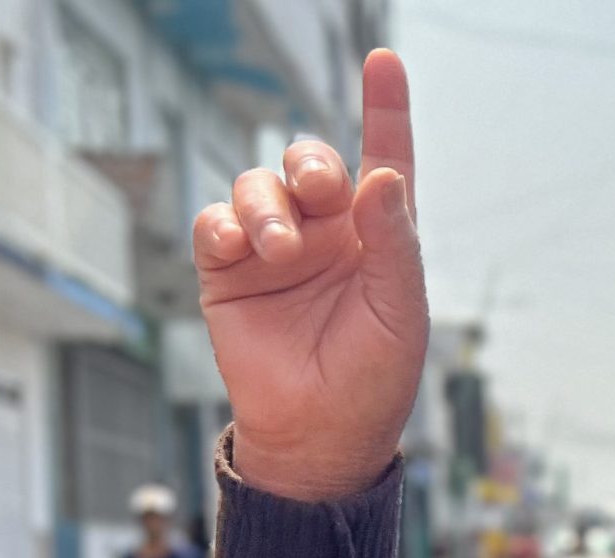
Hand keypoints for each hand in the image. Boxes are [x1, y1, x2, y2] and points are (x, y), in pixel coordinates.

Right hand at [194, 50, 424, 501]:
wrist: (319, 437)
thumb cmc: (373, 381)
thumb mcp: (400, 314)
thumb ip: (395, 244)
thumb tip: (383, 175)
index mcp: (378, 238)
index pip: (385, 162)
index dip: (386, 111)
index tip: (384, 62)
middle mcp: (327, 234)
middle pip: (311, 162)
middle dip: (312, 163)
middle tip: (321, 192)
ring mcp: (275, 248)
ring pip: (258, 185)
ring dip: (266, 205)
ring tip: (278, 249)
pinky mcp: (228, 270)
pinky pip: (214, 222)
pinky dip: (223, 223)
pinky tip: (238, 246)